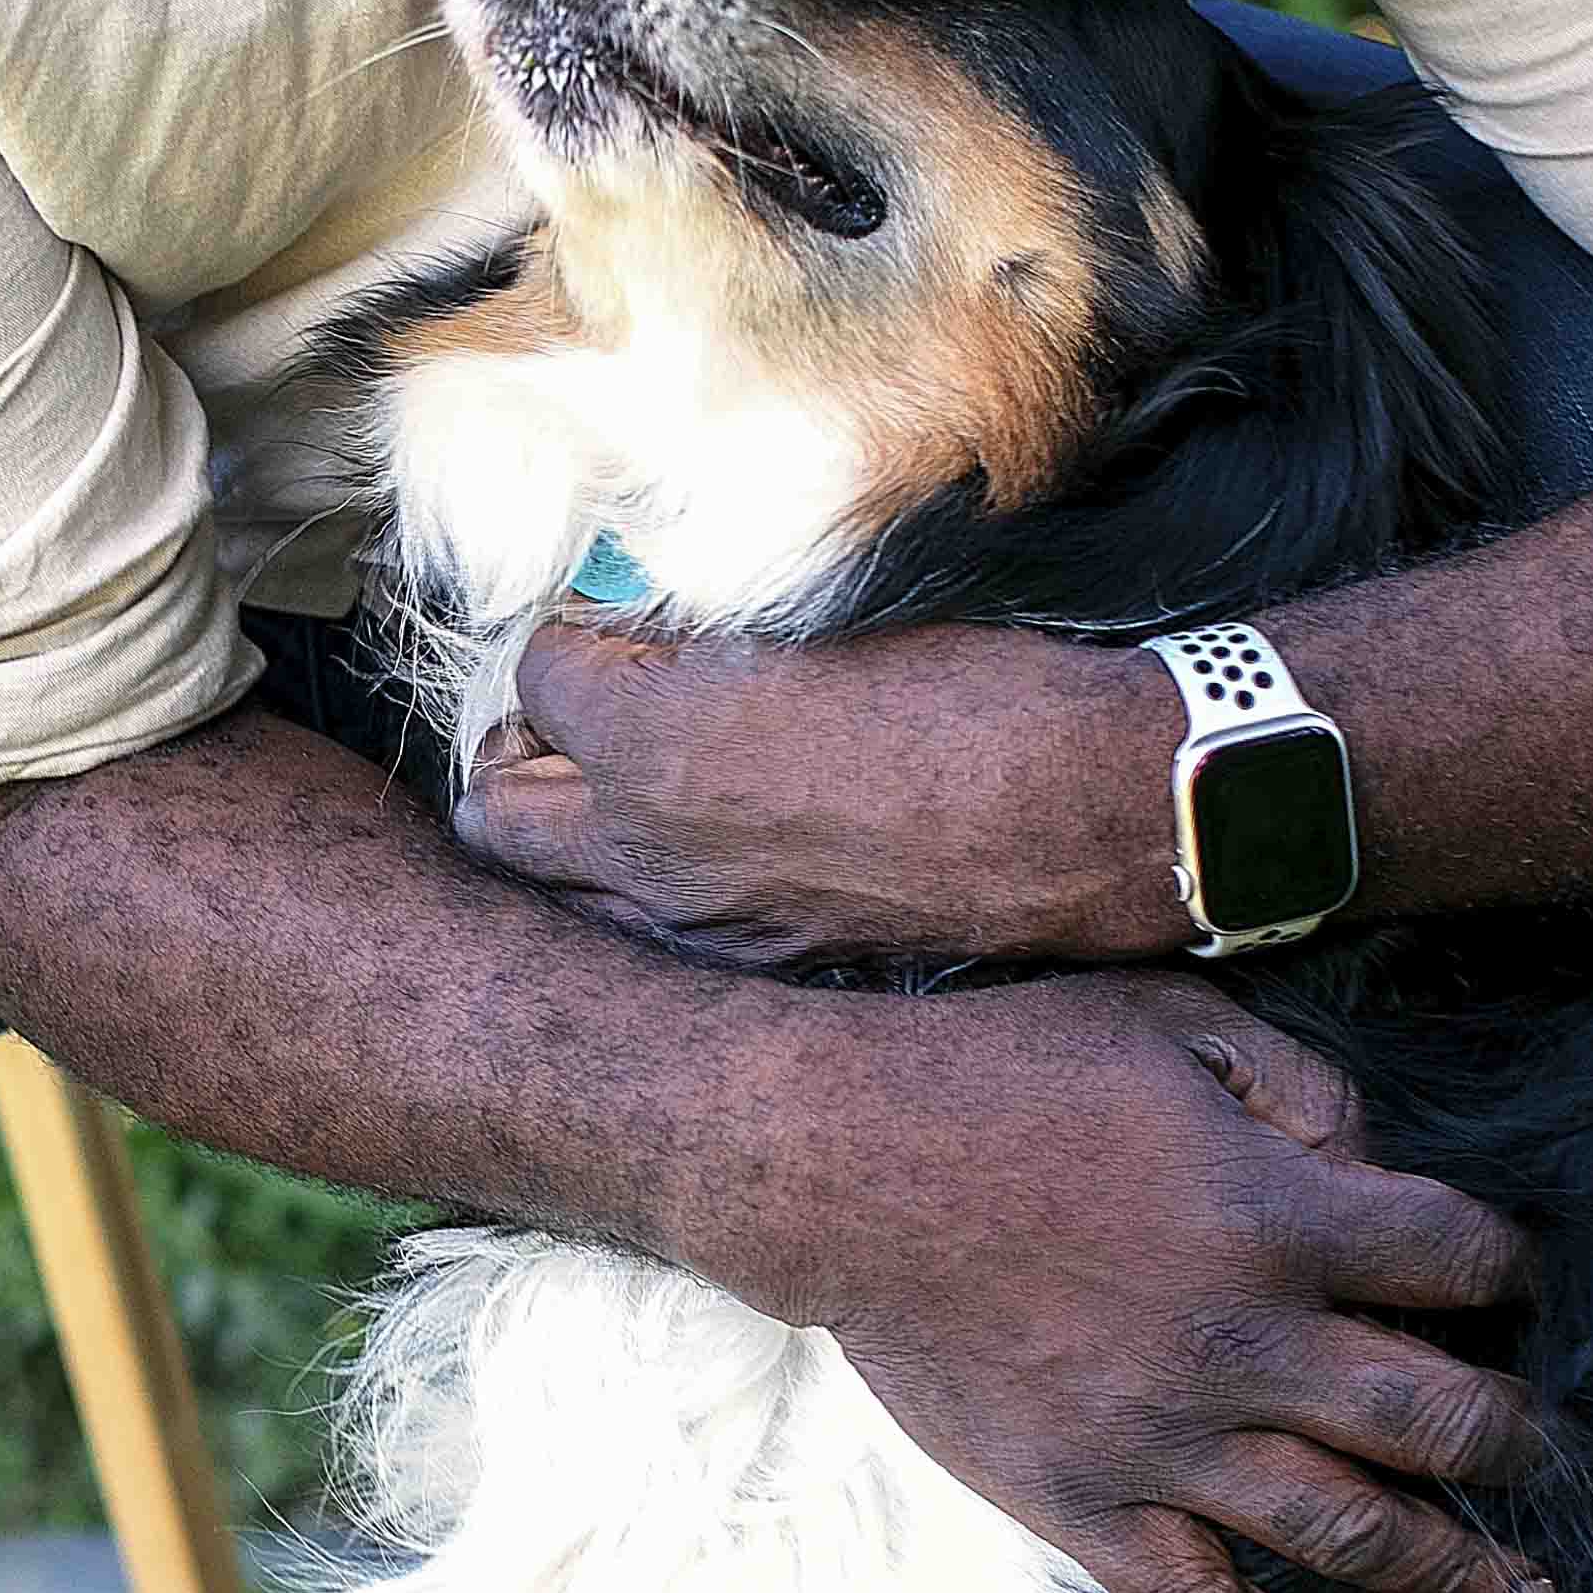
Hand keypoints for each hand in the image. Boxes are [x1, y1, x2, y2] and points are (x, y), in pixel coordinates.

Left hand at [457, 611, 1170, 967]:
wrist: (1098, 809)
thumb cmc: (981, 688)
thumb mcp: (824, 626)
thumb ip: (707, 640)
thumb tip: (648, 631)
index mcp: (655, 737)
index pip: (535, 674)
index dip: (581, 642)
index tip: (625, 630)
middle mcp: (651, 845)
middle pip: (495, 809)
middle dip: (524, 753)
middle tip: (583, 720)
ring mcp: (703, 923)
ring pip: (555, 892)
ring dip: (569, 834)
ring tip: (628, 791)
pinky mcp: (764, 966)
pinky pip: (648, 939)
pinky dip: (647, 897)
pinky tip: (709, 857)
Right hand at [652, 970, 1546, 1592]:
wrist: (836, 1167)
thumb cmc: (1002, 1073)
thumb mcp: (1166, 1019)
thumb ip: (1297, 1083)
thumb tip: (1379, 1161)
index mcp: (1277, 1216)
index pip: (1460, 1259)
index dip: (1507, 1268)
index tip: (1509, 1282)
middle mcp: (1244, 1343)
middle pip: (1442, 1422)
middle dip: (1520, 1445)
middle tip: (1551, 1459)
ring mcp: (1166, 1439)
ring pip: (1353, 1532)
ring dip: (1456, 1574)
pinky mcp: (1087, 1501)